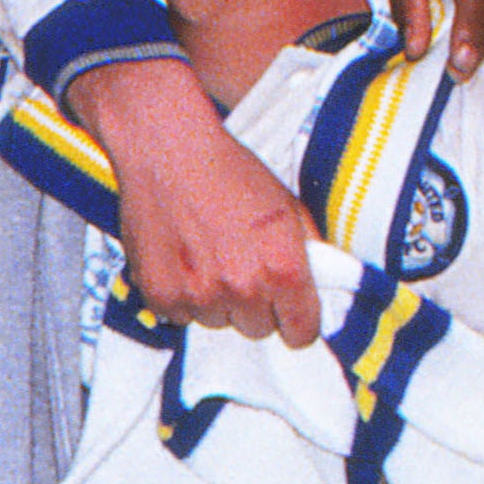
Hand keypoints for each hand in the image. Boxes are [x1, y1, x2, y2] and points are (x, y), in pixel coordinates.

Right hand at [70, 57, 320, 342]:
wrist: (168, 152)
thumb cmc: (231, 173)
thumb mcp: (288, 207)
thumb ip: (310, 253)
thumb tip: (325, 284)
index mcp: (283, 270)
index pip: (301, 332)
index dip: (296, 321)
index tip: (287, 312)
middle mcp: (242, 289)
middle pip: (256, 328)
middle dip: (253, 305)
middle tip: (239, 267)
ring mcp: (197, 295)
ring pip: (215, 321)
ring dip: (214, 300)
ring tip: (205, 258)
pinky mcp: (159, 294)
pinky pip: (178, 314)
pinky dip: (179, 294)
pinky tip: (179, 260)